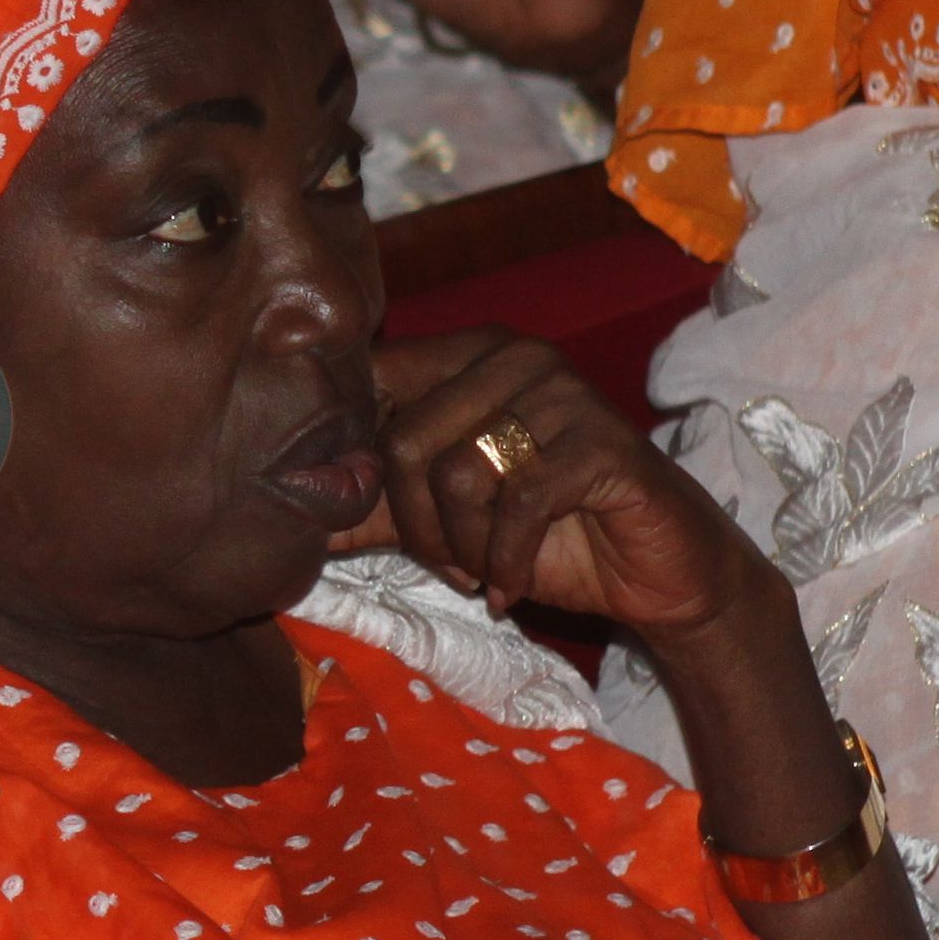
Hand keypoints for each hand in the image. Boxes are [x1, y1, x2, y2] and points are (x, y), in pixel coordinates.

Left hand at [354, 326, 773, 648]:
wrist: (656, 572)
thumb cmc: (547, 535)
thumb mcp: (442, 521)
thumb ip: (369, 506)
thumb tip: (282, 507)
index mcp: (468, 355)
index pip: (371, 385)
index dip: (354, 461)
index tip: (370, 519)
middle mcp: (515, 356)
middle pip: (405, 441)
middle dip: (417, 526)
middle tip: (449, 563)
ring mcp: (565, 393)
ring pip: (458, 473)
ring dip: (462, 548)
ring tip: (483, 569)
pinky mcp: (604, 444)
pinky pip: (519, 503)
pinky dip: (504, 562)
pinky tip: (513, 584)